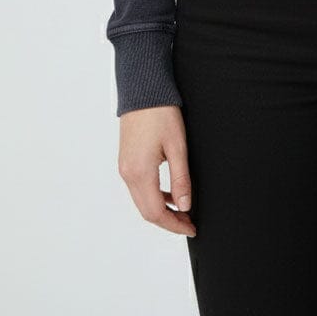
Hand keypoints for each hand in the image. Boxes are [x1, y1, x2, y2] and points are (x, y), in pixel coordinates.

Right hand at [117, 105, 196, 236]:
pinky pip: (138, 188)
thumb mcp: (177, 146)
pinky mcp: (126, 160)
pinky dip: (153, 196)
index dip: (174, 225)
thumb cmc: (161, 113)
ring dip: (161, 209)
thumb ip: (181, 179)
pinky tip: (169, 192)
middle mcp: (128, 174)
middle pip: (146, 211)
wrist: (142, 88)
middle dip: (168, 221)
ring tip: (183, 209)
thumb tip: (185, 206)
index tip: (192, 227)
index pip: (156, 212)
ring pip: (141, 201)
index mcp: (140, 172)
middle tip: (189, 223)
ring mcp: (124, 167)